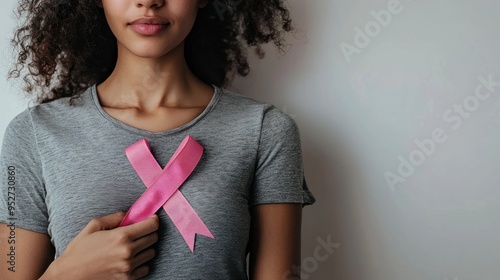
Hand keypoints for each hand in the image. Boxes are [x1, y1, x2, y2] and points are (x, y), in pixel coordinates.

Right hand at [40, 212, 158, 279]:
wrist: (69, 276)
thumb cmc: (79, 250)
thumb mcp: (93, 226)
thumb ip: (114, 217)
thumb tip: (128, 214)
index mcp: (121, 236)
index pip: (151, 225)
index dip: (153, 220)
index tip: (150, 219)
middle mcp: (128, 252)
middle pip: (153, 238)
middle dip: (149, 232)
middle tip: (140, 232)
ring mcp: (129, 267)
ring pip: (151, 253)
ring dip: (146, 248)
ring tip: (133, 246)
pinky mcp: (128, 279)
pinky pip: (146, 268)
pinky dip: (142, 263)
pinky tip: (131, 259)